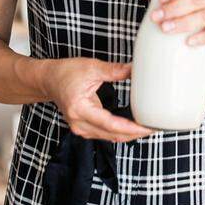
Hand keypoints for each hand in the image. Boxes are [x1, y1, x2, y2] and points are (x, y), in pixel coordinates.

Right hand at [42, 57, 156, 141]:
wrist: (48, 80)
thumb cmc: (66, 72)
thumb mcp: (91, 67)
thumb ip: (114, 70)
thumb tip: (136, 69)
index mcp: (80, 109)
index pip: (110, 124)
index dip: (131, 128)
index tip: (147, 126)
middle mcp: (79, 124)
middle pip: (113, 135)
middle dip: (135, 133)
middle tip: (155, 126)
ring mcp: (81, 129)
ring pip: (110, 138)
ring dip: (129, 134)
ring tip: (148, 126)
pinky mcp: (84, 128)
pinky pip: (106, 134)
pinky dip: (121, 131)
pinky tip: (133, 125)